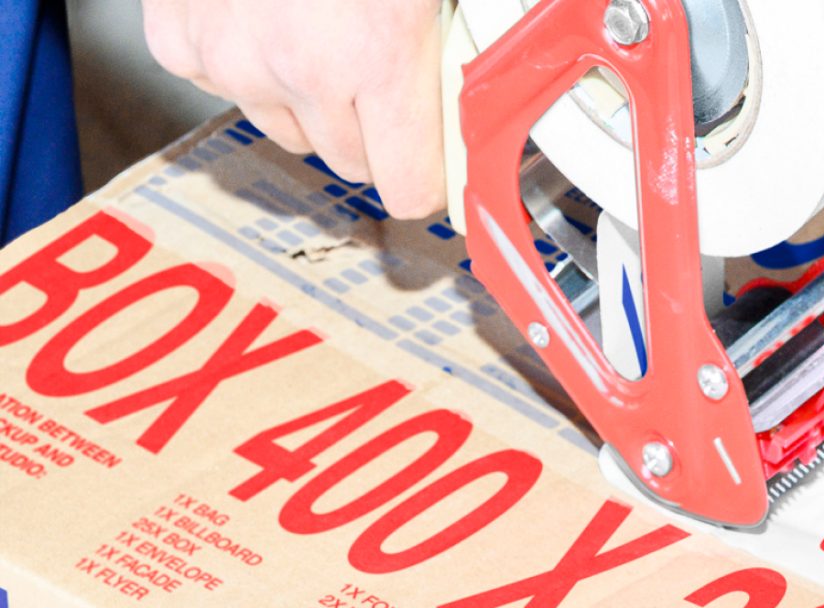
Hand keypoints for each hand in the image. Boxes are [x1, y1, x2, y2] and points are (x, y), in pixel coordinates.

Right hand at [141, 0, 446, 217]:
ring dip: (303, 99)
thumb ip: (444, 59)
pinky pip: (222, 88)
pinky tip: (257, 17)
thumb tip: (462, 126)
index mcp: (380, 52)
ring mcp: (232, 59)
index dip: (422, 177)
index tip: (428, 169)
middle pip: (348, 164)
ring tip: (313, 32)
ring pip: (286, 130)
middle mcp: (303, 69)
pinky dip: (241, 63)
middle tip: (370, 70)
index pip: (409, 189)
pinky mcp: (178, 41)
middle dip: (367, 130)